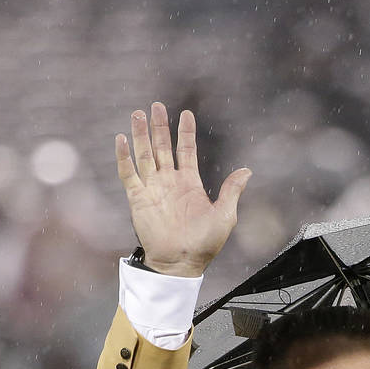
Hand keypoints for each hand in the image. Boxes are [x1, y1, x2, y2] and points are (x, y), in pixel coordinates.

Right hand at [116, 101, 250, 276]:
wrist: (181, 263)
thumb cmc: (205, 244)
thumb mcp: (225, 215)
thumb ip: (232, 190)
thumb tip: (247, 170)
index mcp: (190, 183)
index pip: (186, 150)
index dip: (186, 132)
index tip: (186, 113)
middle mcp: (169, 182)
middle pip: (162, 147)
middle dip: (159, 126)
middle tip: (156, 105)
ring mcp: (153, 189)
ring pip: (144, 155)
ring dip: (140, 134)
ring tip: (138, 114)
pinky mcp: (138, 198)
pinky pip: (128, 173)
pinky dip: (124, 156)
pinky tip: (122, 139)